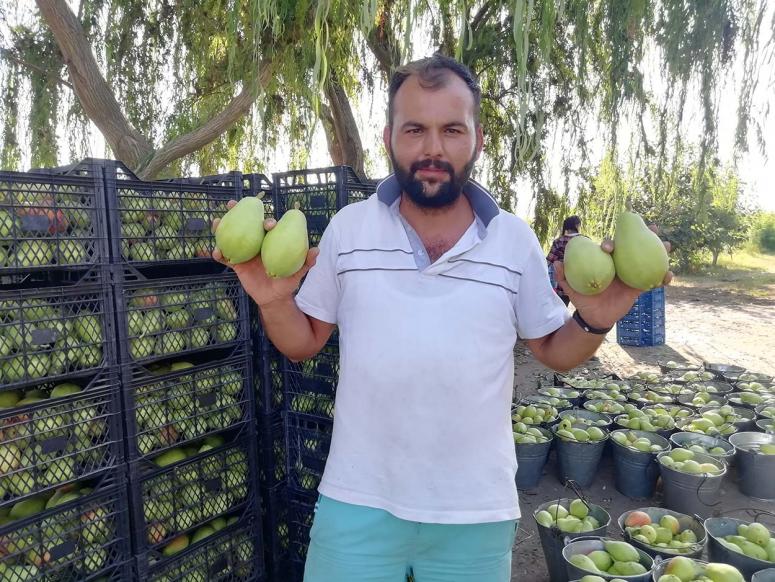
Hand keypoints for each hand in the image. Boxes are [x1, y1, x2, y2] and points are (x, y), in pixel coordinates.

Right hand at [211, 200, 318, 306]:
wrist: (273, 298)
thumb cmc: (287, 283)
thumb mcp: (297, 274)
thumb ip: (306, 263)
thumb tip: (316, 250)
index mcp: (271, 242)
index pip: (268, 228)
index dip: (268, 222)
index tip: (268, 224)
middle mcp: (257, 244)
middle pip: (247, 225)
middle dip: (239, 212)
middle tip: (232, 204)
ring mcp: (245, 252)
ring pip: (232, 237)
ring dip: (222, 228)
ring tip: (216, 222)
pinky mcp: (237, 264)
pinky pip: (226, 257)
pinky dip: (219, 254)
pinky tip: (214, 252)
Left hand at [553, 237, 672, 329]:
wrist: (594, 317)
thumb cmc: (583, 299)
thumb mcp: (572, 288)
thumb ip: (564, 276)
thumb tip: (556, 263)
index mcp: (605, 262)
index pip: (610, 247)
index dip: (610, 243)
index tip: (609, 246)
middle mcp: (619, 265)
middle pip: (633, 247)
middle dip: (644, 236)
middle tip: (654, 228)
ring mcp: (630, 275)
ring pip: (647, 261)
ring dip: (659, 252)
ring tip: (668, 246)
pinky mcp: (638, 287)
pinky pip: (652, 281)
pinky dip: (662, 278)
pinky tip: (669, 276)